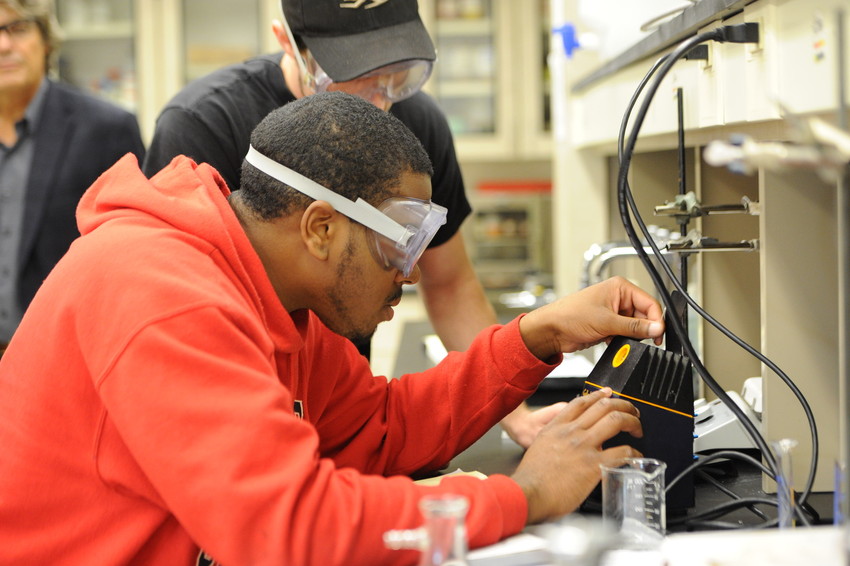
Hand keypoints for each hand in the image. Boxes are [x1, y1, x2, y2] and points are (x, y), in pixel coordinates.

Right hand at [510, 388, 642, 523]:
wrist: (529, 493)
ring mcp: (583, 446)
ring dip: (632, 422)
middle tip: (632, 412)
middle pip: (603, 406)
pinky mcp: (594, 465)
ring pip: (616, 421)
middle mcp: (571, 432)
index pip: (581, 402)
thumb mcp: (539, 447)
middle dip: (623, 406)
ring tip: (637, 429)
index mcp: (557, 427)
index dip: (598, 395)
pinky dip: (634, 452)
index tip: (608, 395)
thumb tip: (565, 444)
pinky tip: (636, 456)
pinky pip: (622, 452)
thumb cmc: (531, 478)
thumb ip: (554, 440)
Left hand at [518, 276, 663, 361]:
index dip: (656, 320)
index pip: (649, 302)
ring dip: (631, 336)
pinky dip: (622, 340)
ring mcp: (613, 312)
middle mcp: (619, 298)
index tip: (659, 334)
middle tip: (640, 340)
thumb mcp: (607, 322)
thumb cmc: (570, 315)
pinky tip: (612, 342)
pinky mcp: (609, 325)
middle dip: (642, 330)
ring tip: (619, 339)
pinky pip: (625, 334)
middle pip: (644, 316)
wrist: (552, 330)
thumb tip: (656, 328)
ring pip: (635, 327)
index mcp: (620, 288)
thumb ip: (634, 327)